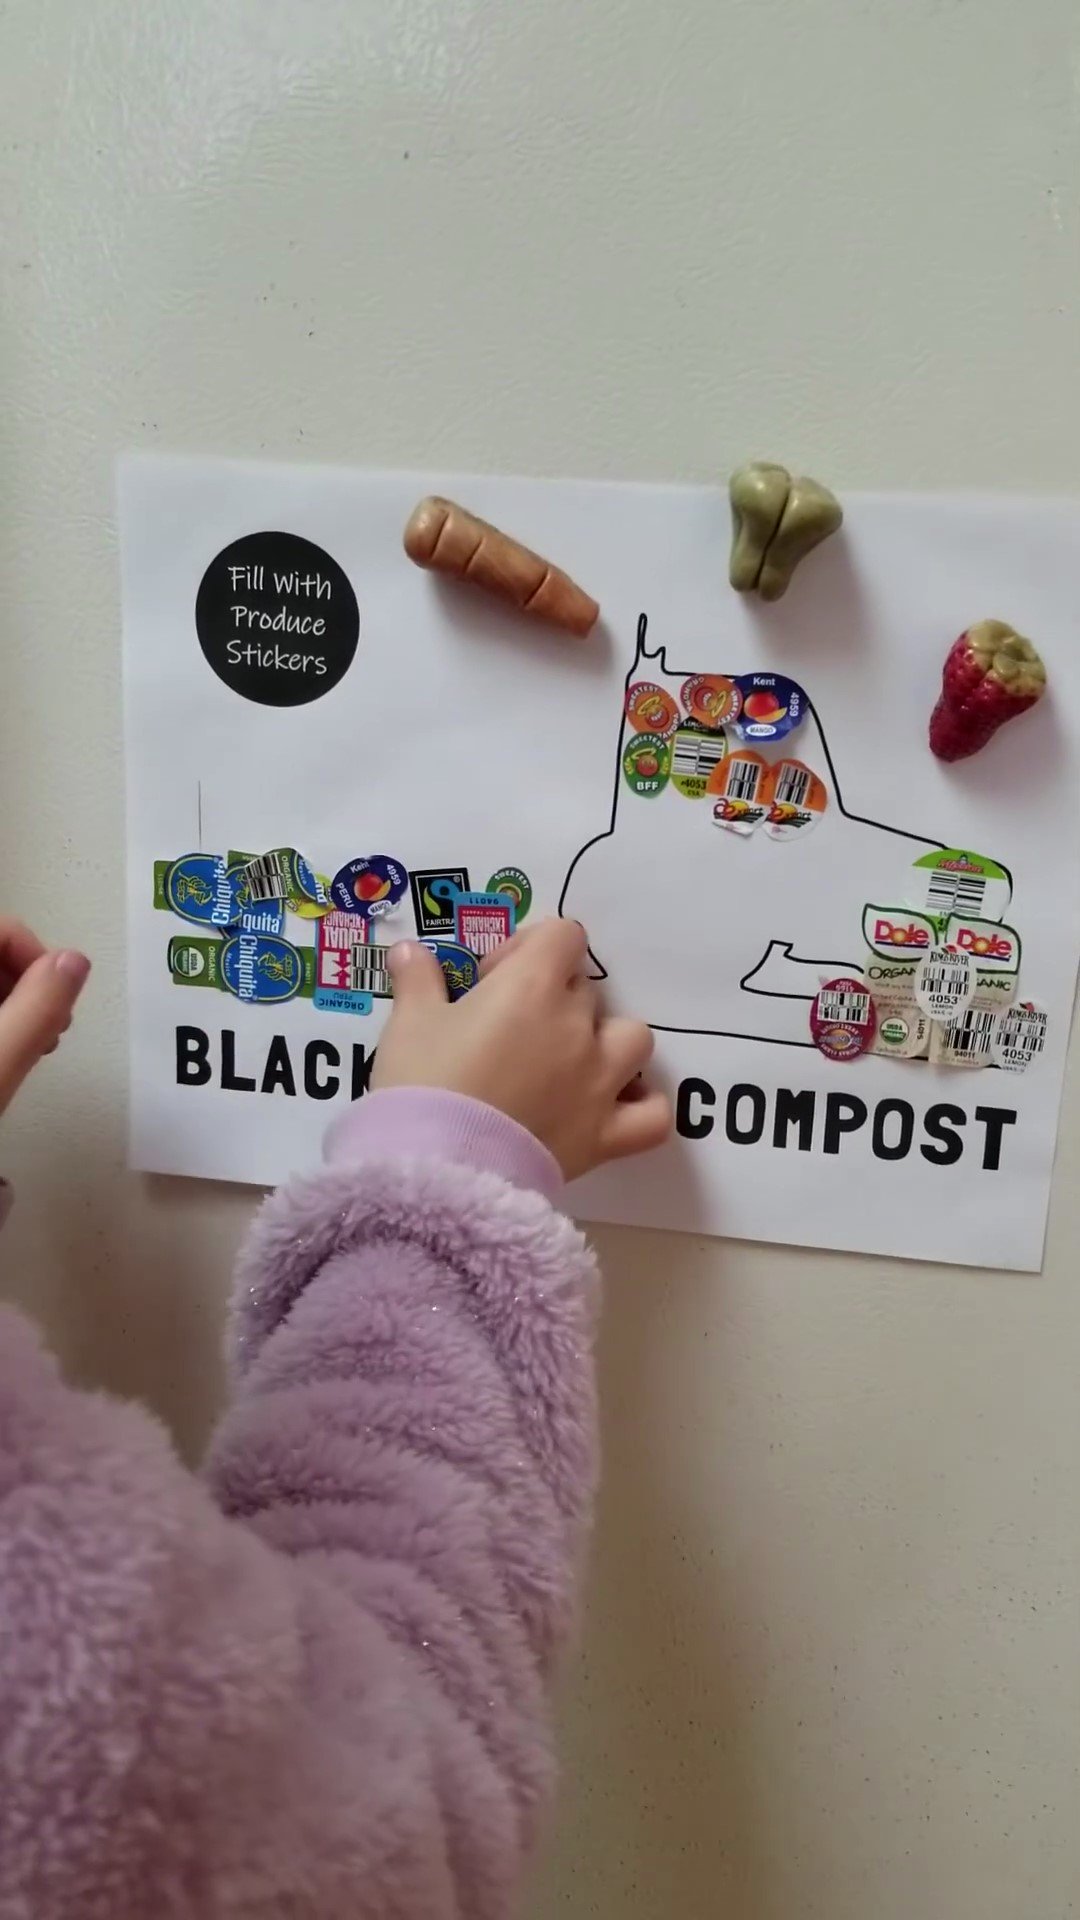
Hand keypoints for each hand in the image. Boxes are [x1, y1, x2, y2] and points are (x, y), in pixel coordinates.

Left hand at [0, 921, 90, 1117]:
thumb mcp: (1, 1060)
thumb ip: (40, 1007)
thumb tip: (77, 960)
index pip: (1, 928)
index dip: (36, 954)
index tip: (57, 999)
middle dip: (31, 984)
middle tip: (48, 1030)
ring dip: (19, 1005)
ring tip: (32, 1047)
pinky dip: (3, 1020)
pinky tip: (11, 1052)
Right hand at [374, 919, 670, 1180]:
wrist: (437, 1171)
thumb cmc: (422, 1086)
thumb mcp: (408, 1025)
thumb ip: (417, 981)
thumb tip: (409, 950)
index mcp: (533, 987)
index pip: (564, 936)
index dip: (529, 948)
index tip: (492, 980)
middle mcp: (577, 1027)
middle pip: (584, 991)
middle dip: (551, 1000)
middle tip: (508, 1031)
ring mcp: (600, 1081)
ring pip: (633, 1037)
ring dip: (607, 1042)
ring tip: (567, 1062)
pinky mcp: (607, 1134)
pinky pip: (653, 1114)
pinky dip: (642, 1105)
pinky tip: (614, 1106)